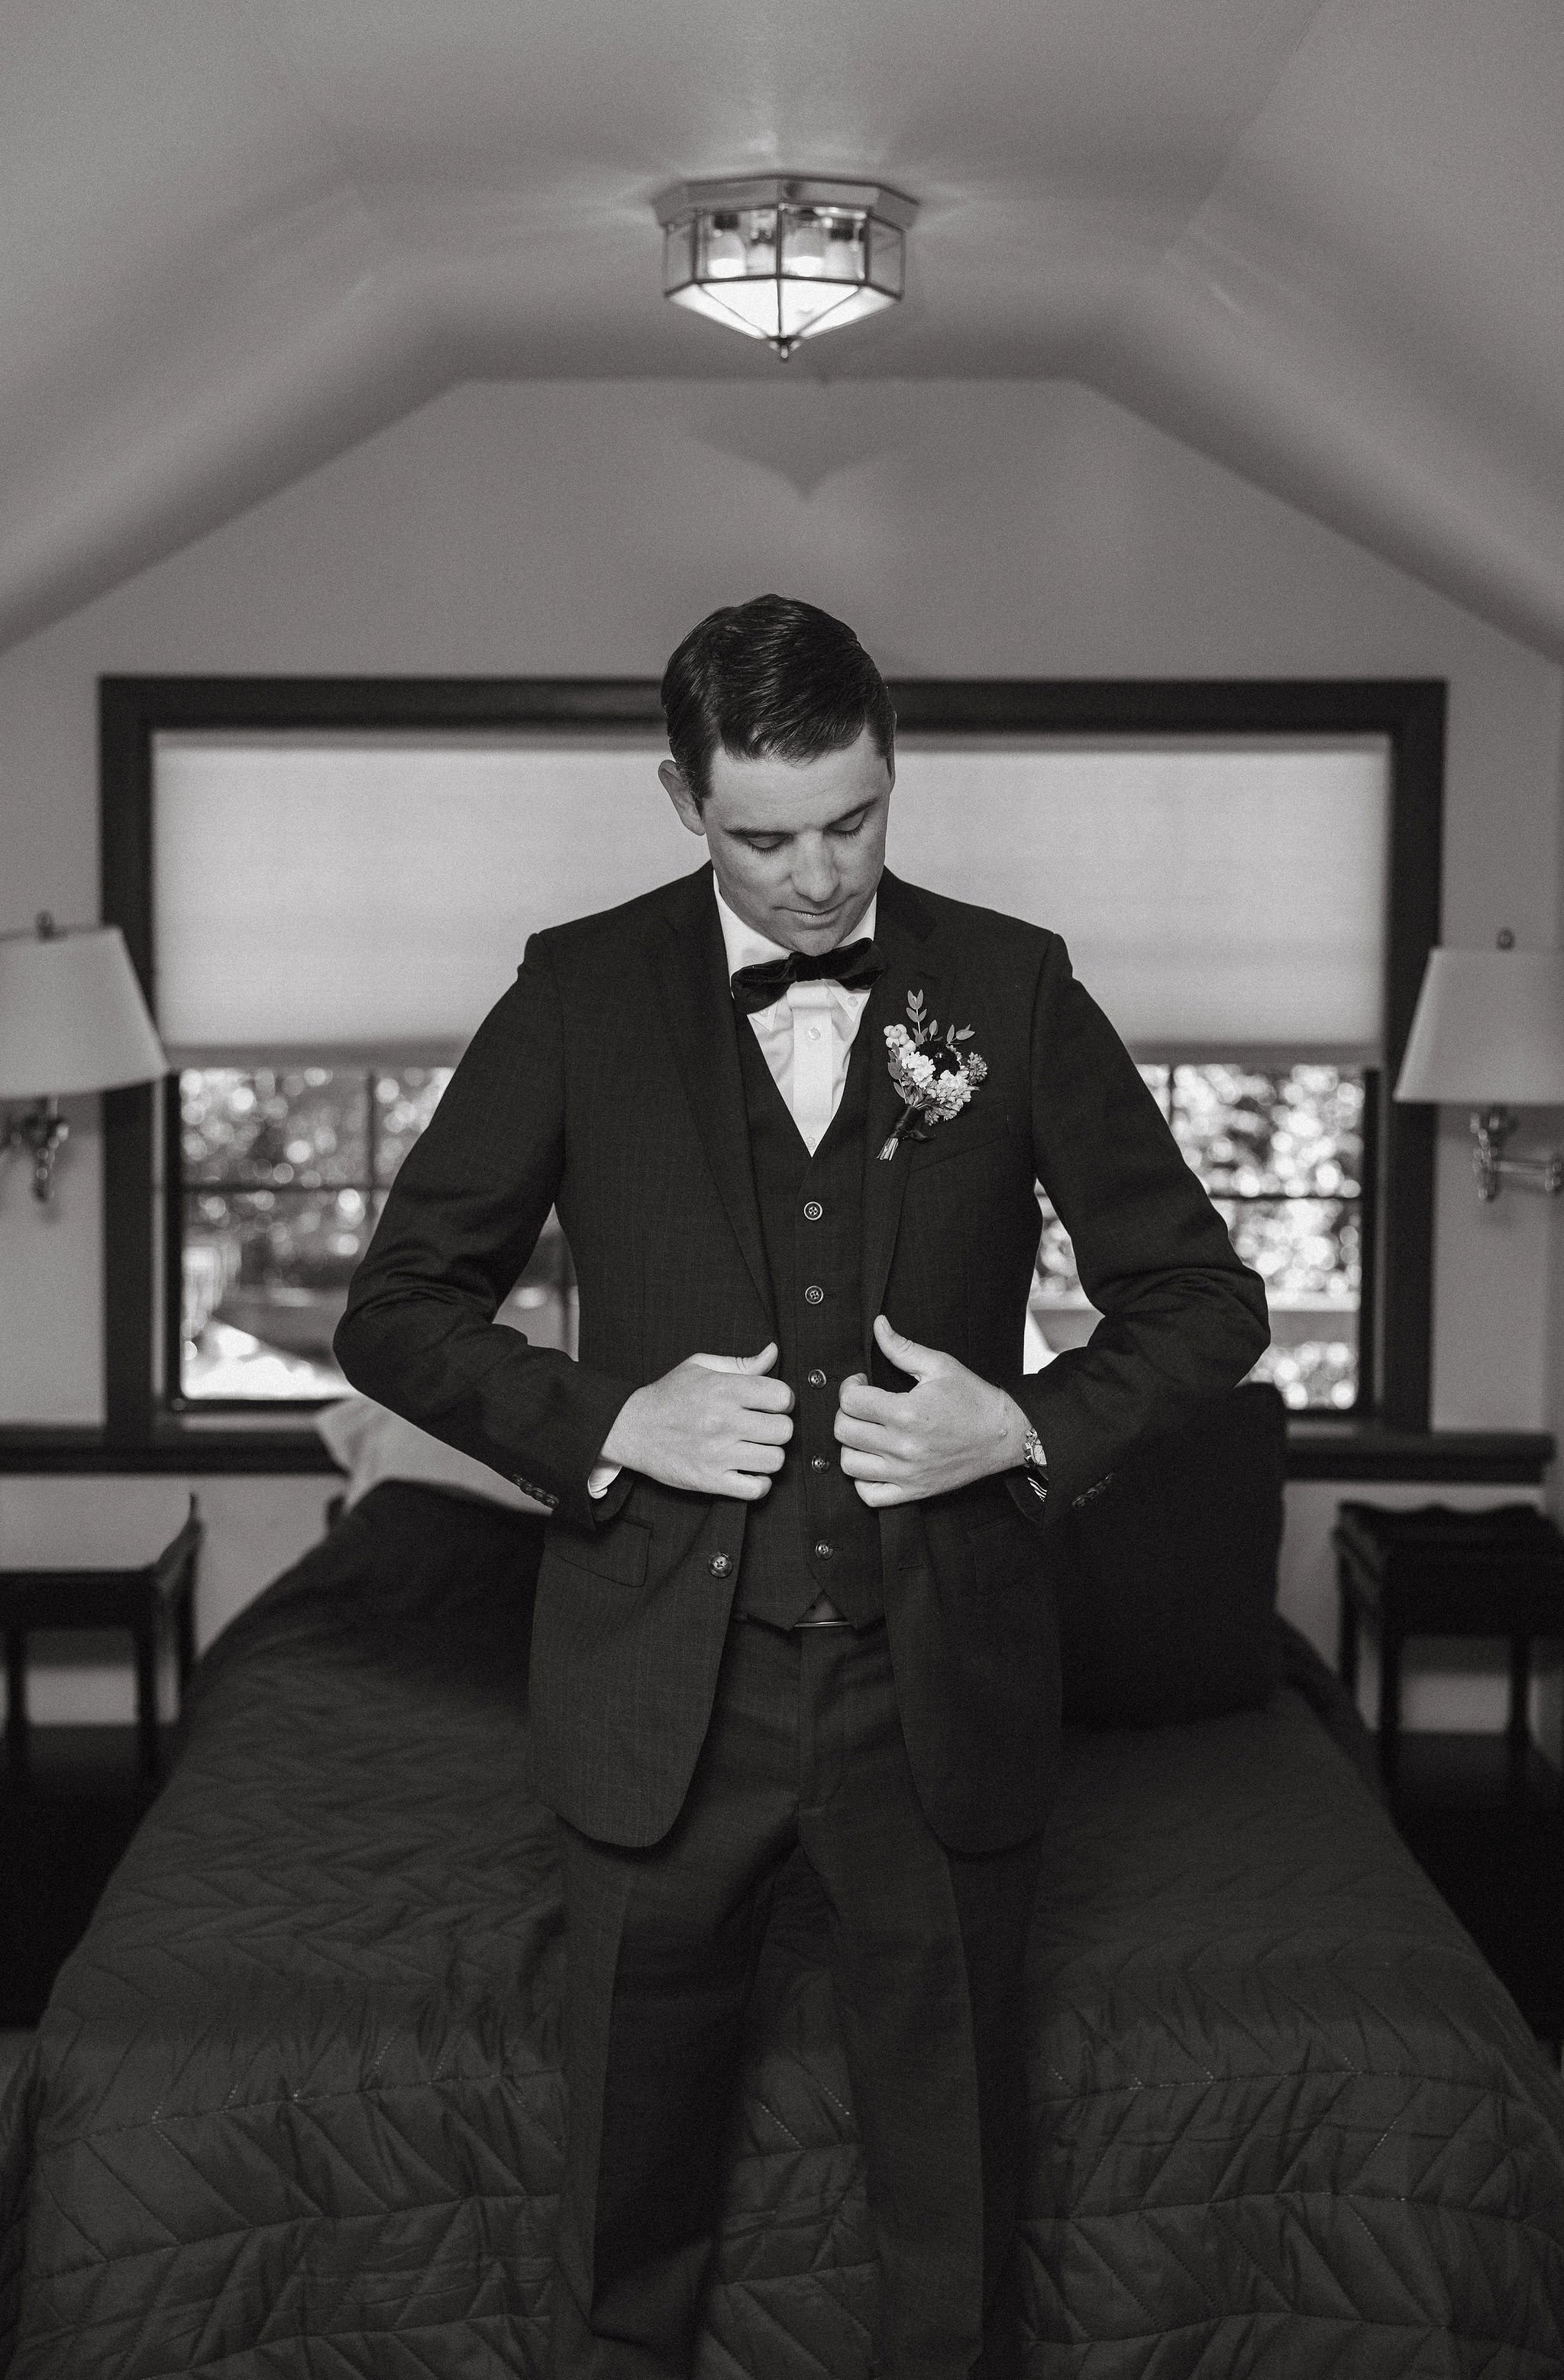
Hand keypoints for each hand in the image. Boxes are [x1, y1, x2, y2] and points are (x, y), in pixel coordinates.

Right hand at [598, 1342, 793, 1499]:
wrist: (631, 1428)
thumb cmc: (669, 1395)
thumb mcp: (699, 1367)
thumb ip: (741, 1363)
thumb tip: (773, 1353)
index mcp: (723, 1389)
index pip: (781, 1397)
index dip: (782, 1400)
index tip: (771, 1404)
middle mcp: (723, 1421)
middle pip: (784, 1430)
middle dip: (779, 1428)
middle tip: (764, 1428)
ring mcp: (717, 1453)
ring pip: (775, 1460)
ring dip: (770, 1455)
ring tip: (755, 1449)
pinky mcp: (710, 1480)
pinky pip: (755, 1489)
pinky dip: (759, 1483)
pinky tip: (748, 1471)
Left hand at [835, 1314, 1029, 1507]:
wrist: (1004, 1435)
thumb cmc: (973, 1399)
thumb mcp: (940, 1365)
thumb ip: (902, 1347)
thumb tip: (878, 1324)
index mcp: (907, 1412)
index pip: (851, 1401)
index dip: (850, 1386)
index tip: (862, 1383)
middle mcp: (903, 1446)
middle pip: (844, 1431)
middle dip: (847, 1412)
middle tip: (863, 1404)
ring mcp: (907, 1473)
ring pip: (849, 1464)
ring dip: (851, 1445)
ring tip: (866, 1432)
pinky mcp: (914, 1491)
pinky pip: (869, 1495)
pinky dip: (862, 1479)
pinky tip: (873, 1461)